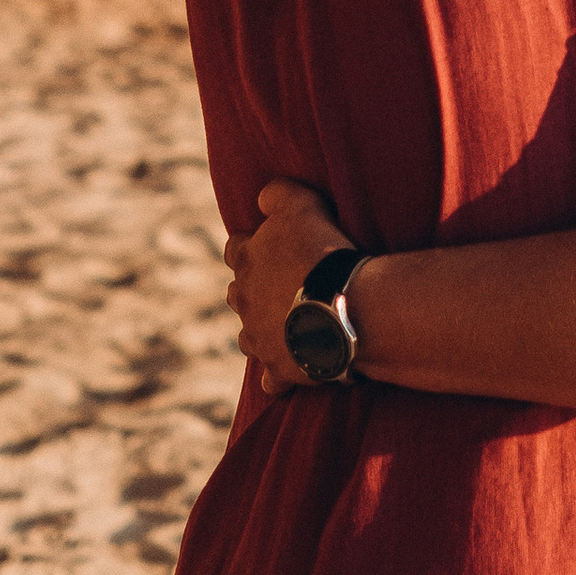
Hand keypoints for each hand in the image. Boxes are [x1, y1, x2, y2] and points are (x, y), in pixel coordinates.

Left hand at [226, 178, 356, 387]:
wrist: (341, 306)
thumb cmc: (321, 251)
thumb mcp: (300, 204)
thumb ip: (277, 194)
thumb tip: (262, 197)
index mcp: (246, 262)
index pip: (234, 249)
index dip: (250, 246)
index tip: (268, 247)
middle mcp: (244, 301)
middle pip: (236, 294)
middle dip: (251, 290)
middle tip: (279, 287)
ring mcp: (259, 337)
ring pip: (247, 337)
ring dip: (261, 331)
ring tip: (285, 328)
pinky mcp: (278, 368)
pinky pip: (272, 380)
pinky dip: (278, 378)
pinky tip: (288, 376)